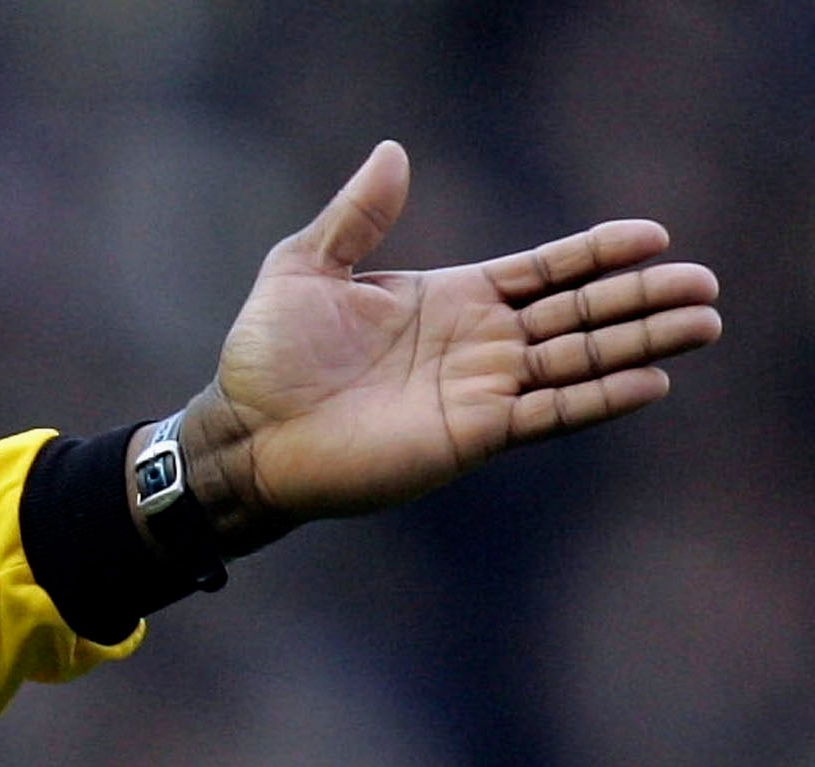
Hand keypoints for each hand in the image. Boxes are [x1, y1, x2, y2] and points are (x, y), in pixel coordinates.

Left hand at [174, 141, 720, 543]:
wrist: (244, 434)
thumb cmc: (266, 356)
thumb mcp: (305, 268)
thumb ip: (355, 216)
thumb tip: (392, 152)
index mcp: (452, 299)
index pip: (545, 271)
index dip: (597, 254)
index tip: (653, 237)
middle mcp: (478, 344)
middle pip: (580, 313)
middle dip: (641, 298)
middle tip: (703, 284)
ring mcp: (480, 390)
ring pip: (579, 360)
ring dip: (641, 342)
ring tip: (703, 322)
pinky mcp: (470, 434)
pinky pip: (550, 412)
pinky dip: (599, 397)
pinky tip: (650, 380)